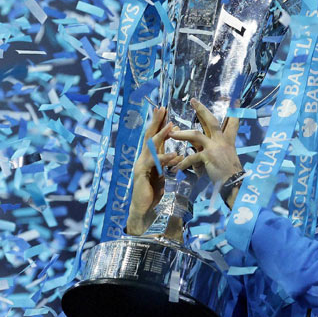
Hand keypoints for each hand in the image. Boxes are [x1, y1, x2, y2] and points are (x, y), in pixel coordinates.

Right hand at [127, 106, 183, 235]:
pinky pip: (154, 163)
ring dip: (161, 135)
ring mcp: (141, 165)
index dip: (159, 122)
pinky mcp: (142, 174)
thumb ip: (167, 160)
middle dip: (156, 121)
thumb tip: (177, 150)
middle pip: (149, 135)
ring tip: (171, 126)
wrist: (144, 208)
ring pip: (151, 146)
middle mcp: (143, 157)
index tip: (164, 109)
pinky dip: (165, 158)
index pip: (154, 135)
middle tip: (162, 108)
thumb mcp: (162, 171)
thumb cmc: (154, 190)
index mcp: (150, 156)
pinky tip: (174, 155)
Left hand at [169, 98, 242, 185]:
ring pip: (196, 135)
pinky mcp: (208, 156)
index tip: (236, 100)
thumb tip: (204, 148)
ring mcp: (215, 147)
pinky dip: (183, 163)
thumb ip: (216, 150)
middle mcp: (222, 141)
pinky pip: (192, 157)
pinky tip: (175, 169)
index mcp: (227, 141)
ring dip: (182, 134)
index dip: (234, 112)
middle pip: (211, 121)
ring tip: (171, 133)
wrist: (233, 183)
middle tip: (193, 100)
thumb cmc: (230, 173)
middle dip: (201, 110)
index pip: (232, 124)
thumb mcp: (227, 158)